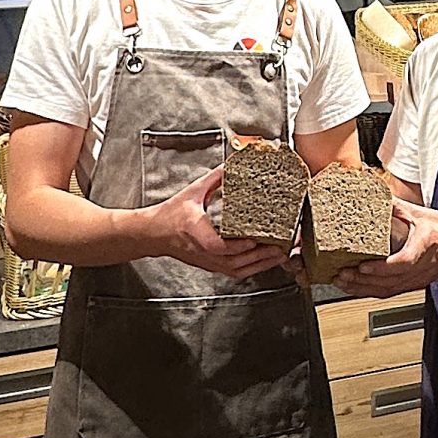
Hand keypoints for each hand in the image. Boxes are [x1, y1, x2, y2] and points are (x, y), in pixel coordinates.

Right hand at [142, 168, 291, 277]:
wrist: (155, 234)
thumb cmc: (171, 215)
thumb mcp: (192, 192)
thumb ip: (214, 179)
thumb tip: (232, 165)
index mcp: (196, 231)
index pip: (217, 246)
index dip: (237, 246)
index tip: (253, 240)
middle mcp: (203, 251)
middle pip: (235, 261)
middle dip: (261, 255)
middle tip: (282, 245)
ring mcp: (208, 261)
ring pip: (238, 269)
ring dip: (261, 263)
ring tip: (282, 253)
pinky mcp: (212, 265)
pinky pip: (235, 272)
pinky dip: (253, 268)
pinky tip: (267, 261)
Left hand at [335, 198, 437, 292]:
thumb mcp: (421, 214)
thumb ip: (396, 207)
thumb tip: (375, 196)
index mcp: (426, 246)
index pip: (404, 263)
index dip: (382, 267)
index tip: (363, 266)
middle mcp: (421, 267)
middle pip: (389, 281)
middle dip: (362, 280)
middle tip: (340, 273)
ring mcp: (416, 279)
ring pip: (387, 289)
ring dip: (362, 288)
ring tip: (341, 281)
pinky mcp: (412, 285)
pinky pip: (388, 292)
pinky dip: (369, 291)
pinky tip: (354, 287)